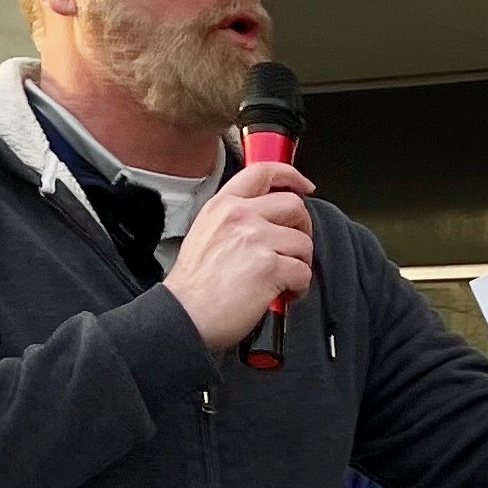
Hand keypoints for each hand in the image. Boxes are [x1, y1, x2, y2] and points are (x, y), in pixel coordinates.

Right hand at [165, 160, 315, 346]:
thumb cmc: (193, 285)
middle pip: (294, 206)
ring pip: (303, 242)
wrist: (183, 314)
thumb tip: (266, 223)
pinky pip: (303, 272)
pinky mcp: (270, 266)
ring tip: (284, 279)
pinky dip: (299, 287)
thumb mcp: (205, 233)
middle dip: (303, 229)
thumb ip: (234, 220)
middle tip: (294, 249)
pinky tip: (283, 294)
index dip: (291, 176)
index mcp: (223, 205)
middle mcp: (240, 216)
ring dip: (300, 263)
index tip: (304, 186)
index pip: (263, 172)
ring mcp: (256, 239)